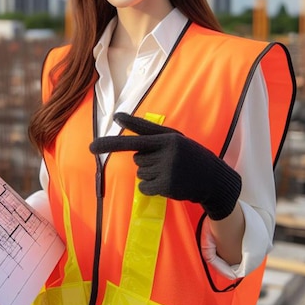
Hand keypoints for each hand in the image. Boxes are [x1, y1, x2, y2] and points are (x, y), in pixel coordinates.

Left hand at [89, 112, 240, 220]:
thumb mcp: (172, 136)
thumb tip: (117, 116)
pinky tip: (166, 184)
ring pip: (140, 173)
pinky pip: (143, 188)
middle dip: (147, 161)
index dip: (112, 144)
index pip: (135, 140)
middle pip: (137, 158)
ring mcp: (168, 170)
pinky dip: (150, 188)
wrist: (212, 178)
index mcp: (168, 138)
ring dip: (150, 175)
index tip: (92, 147)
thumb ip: (145, 127)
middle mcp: (168, 153)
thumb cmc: (188, 153)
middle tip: (167, 161)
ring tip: (170, 172)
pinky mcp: (167, 186)